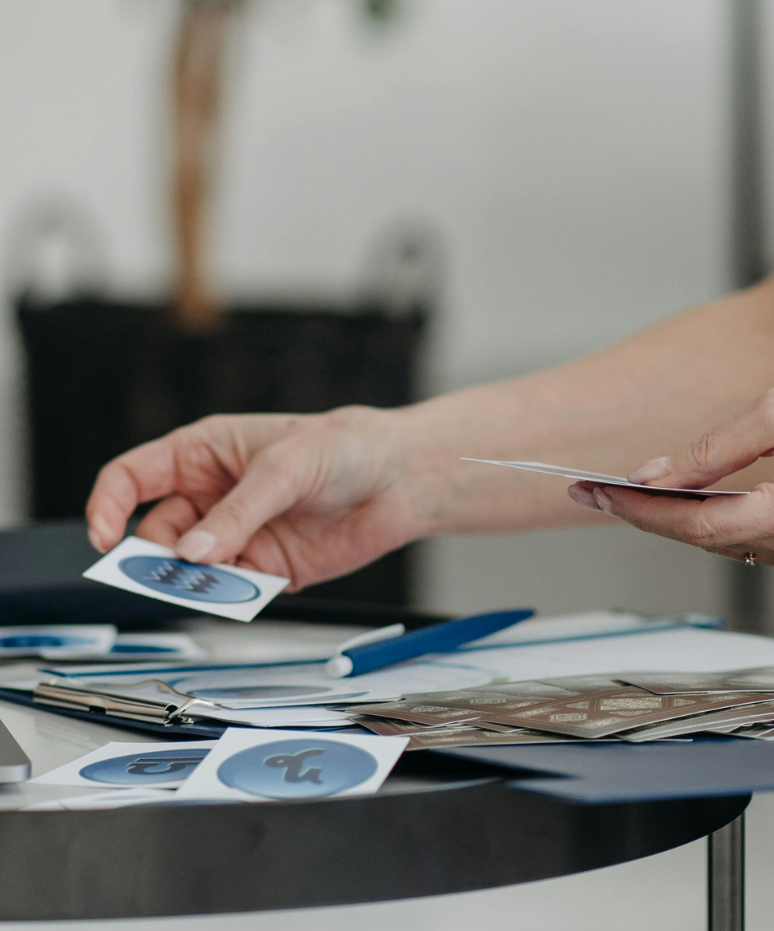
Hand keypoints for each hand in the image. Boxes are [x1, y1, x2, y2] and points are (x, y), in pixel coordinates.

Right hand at [85, 408, 420, 590]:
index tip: (104, 537)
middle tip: (168, 572)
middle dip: (153, 557)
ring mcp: (237, 535)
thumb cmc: (343, 448)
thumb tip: (192, 553)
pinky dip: (231, 596)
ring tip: (213, 580)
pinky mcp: (266, 568)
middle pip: (154, 534)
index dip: (108, 506)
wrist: (400, 478)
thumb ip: (239, 512)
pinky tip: (250, 587)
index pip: (133, 478)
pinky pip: (232, 591)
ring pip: (189, 569)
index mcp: (204, 454)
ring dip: (191, 582)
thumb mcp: (285, 468)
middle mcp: (213, 497)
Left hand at [568, 357, 773, 575]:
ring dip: (680, 518)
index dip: (640, 511)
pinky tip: (686, 498)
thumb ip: (709, 451)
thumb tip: (650, 476)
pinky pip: (752, 541)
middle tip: (595, 489)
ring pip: (727, 543)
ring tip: (630, 491)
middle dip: (649, 513)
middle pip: (707, 538)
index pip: (699, 524)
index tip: (594, 492)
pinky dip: (716, 520)